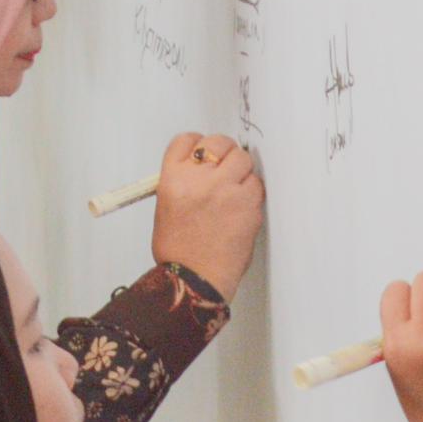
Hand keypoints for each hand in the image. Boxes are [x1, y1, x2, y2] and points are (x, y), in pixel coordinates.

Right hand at [149, 133, 263, 291]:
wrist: (193, 280)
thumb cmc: (179, 251)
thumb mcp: (167, 208)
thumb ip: (185, 182)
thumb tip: (205, 167)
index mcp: (172, 179)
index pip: (187, 141)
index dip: (198, 144)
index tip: (205, 152)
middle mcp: (198, 179)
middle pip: (218, 142)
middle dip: (224, 152)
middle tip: (226, 167)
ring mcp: (224, 190)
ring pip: (242, 159)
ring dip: (240, 171)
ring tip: (234, 191)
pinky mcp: (247, 204)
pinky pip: (256, 184)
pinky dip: (252, 192)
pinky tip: (242, 207)